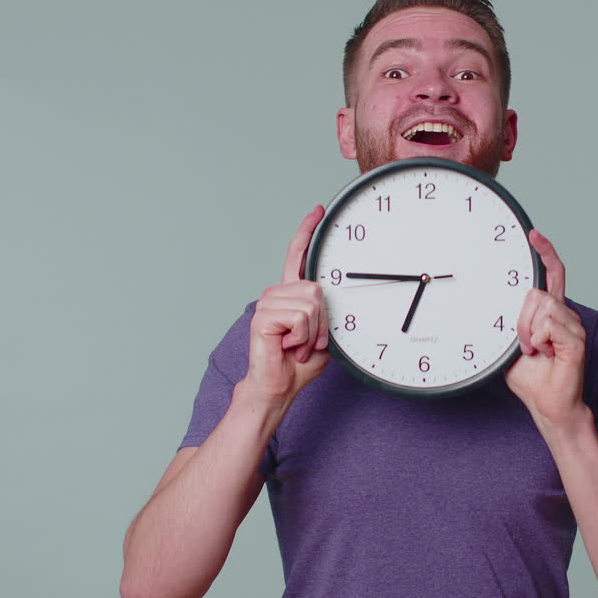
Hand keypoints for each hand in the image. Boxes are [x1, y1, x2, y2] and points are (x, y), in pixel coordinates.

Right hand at [242, 206, 331, 404]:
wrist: (280, 386)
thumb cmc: (300, 364)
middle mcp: (276, 294)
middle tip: (311, 341)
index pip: (298, 256)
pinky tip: (289, 346)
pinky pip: (299, 317)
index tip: (318, 211)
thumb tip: (335, 299)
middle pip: (316, 288)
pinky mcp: (262, 316)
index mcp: (291, 294)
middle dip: (322, 320)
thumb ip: (328, 314)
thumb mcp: (324, 335)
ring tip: (299, 345)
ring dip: (313, 332)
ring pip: (310, 304)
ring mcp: (267, 303)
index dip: (307, 232)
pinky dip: (302, 336)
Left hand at [505, 230, 588, 428]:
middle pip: (536, 292)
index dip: (545, 253)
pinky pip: (550, 324)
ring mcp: (573, 326)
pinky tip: (544, 354)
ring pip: (542, 307)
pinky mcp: (577, 341)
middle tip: (523, 344)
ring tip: (534, 351)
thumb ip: (507, 324)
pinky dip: (539, 340)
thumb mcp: (508, 346)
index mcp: (550, 313)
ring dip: (528, 332)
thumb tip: (494, 307)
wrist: (549, 406)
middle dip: (521, 318)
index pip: (552, 274)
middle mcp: (565, 315)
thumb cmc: (531, 378)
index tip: (533, 235)